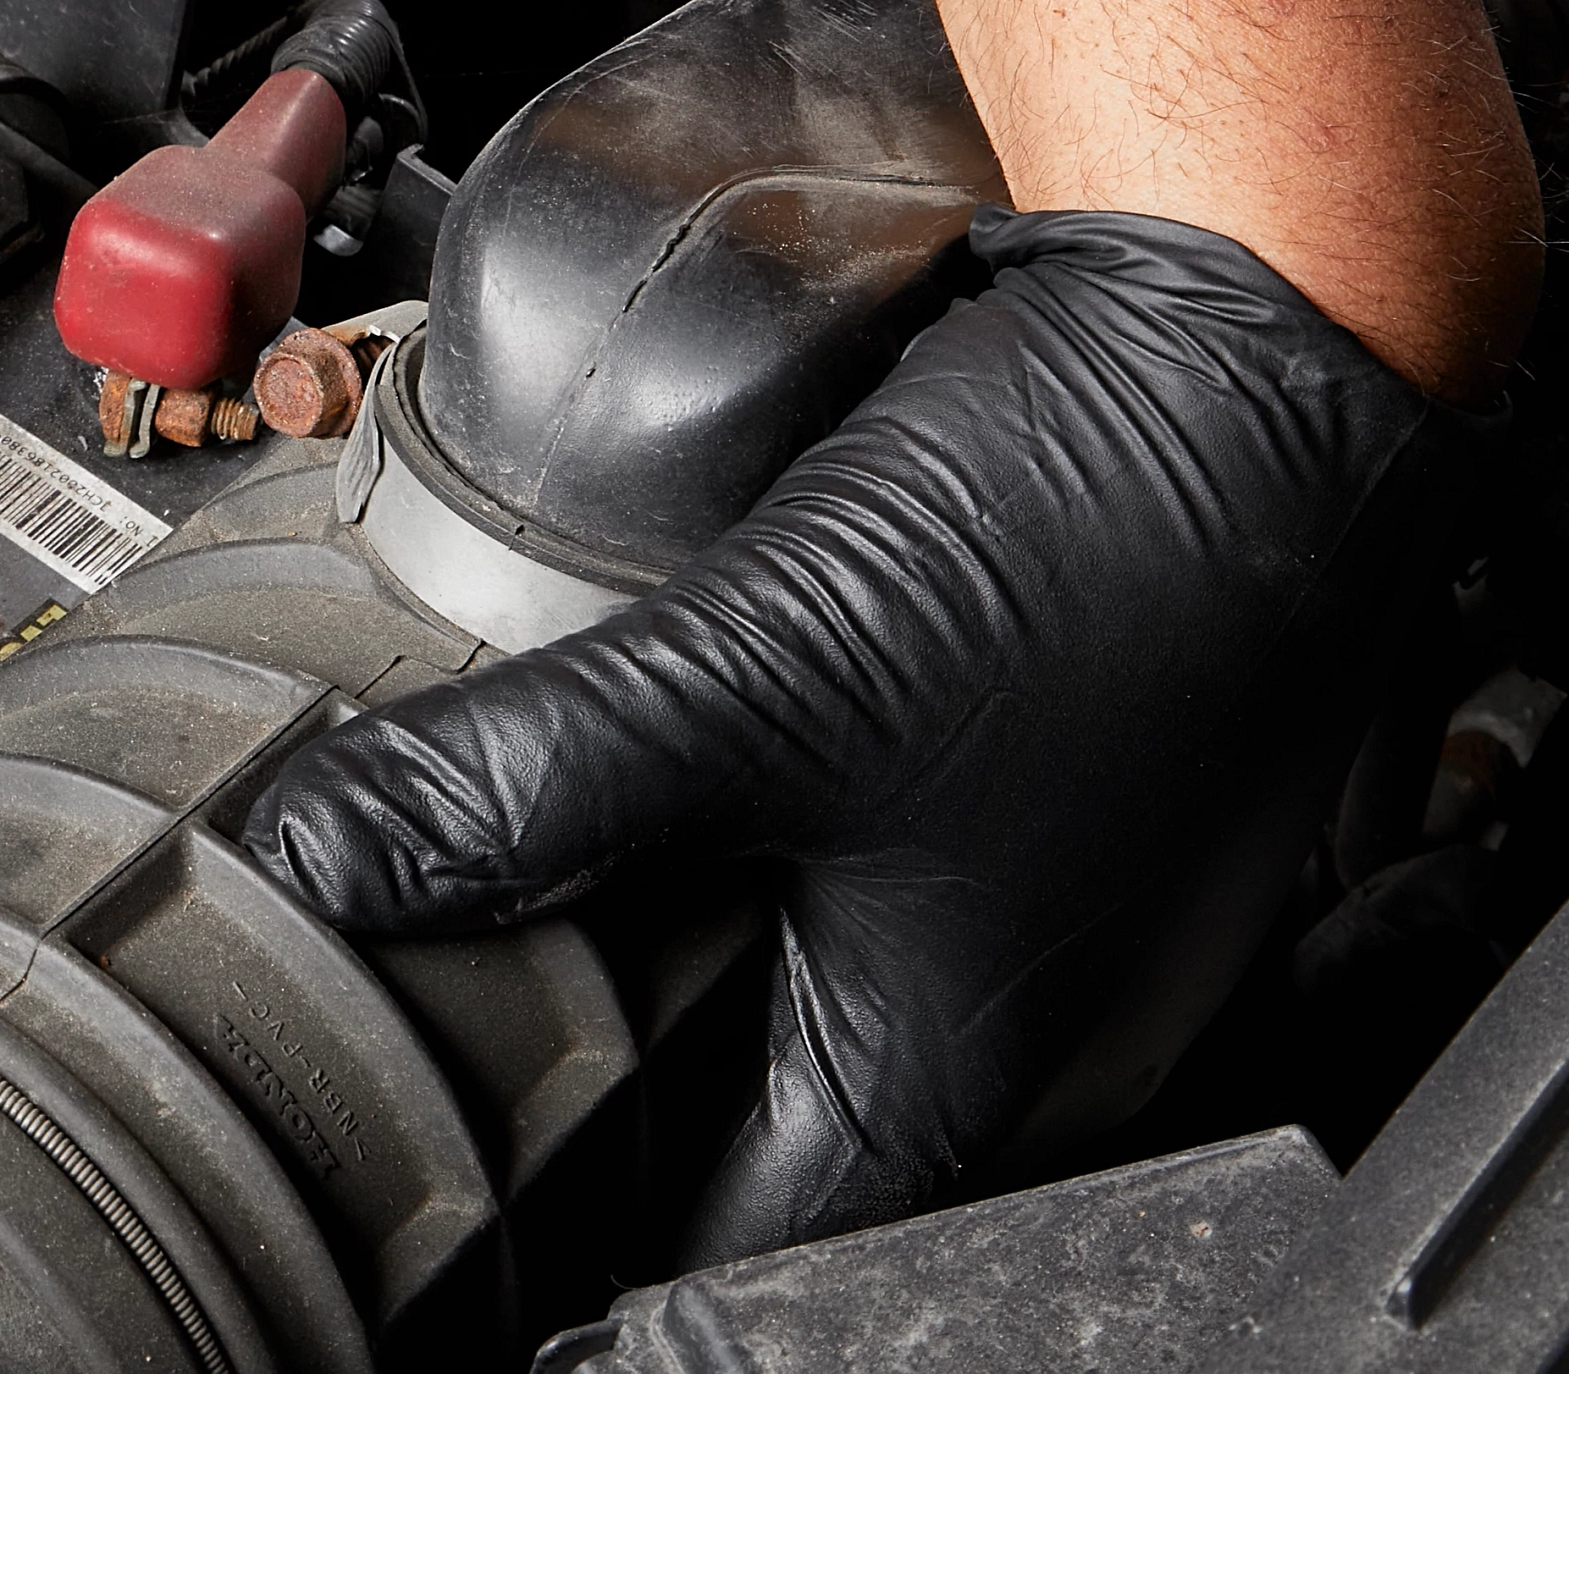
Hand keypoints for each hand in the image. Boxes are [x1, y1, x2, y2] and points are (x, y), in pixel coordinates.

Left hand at [224, 211, 1477, 1259]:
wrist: (1256, 329)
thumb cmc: (1091, 528)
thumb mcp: (760, 675)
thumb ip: (526, 785)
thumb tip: (312, 863)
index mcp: (972, 1077)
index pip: (726, 1239)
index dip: (575, 1210)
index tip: (444, 1150)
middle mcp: (1036, 1026)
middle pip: (770, 1114)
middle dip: (609, 1050)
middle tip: (451, 976)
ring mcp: (1050, 898)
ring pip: (812, 970)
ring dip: (677, 914)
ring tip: (535, 849)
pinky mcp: (1046, 774)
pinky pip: (870, 847)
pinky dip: (757, 807)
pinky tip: (676, 734)